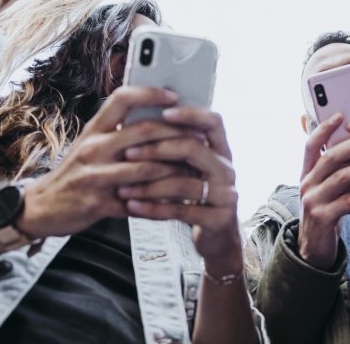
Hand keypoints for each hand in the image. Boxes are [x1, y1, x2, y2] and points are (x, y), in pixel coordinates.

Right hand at [19, 87, 190, 237]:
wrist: (40, 207)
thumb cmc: (73, 173)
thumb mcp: (89, 145)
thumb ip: (116, 131)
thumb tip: (156, 117)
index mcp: (93, 129)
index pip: (122, 98)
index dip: (150, 93)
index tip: (174, 95)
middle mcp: (93, 148)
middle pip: (142, 131)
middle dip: (176, 133)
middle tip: (199, 137)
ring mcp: (95, 177)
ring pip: (145, 168)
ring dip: (175, 169)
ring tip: (195, 169)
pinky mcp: (99, 205)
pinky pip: (138, 203)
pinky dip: (161, 203)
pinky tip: (177, 202)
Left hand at [118, 108, 245, 274]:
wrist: (218, 237)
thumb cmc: (197, 197)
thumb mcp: (193, 170)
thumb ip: (178, 149)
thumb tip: (140, 122)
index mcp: (222, 151)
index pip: (213, 122)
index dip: (190, 114)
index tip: (163, 113)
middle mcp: (227, 169)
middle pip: (195, 148)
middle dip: (158, 149)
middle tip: (128, 152)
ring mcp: (226, 195)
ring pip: (184, 183)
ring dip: (149, 185)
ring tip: (122, 187)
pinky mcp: (218, 219)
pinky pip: (181, 210)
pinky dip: (153, 208)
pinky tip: (132, 206)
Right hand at [297, 115, 349, 269]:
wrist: (314, 249)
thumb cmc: (328, 212)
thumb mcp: (327, 189)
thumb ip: (336, 171)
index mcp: (306, 174)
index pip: (311, 145)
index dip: (324, 128)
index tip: (340, 114)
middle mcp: (306, 184)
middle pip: (330, 158)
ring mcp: (313, 201)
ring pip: (341, 178)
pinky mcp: (323, 218)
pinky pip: (349, 201)